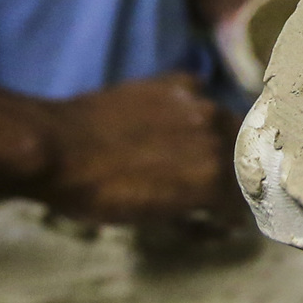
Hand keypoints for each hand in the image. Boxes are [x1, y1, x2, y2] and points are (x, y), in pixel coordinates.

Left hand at [35, 72, 242, 228]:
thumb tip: (223, 220)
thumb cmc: (98, 196)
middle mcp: (216, 137)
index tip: (233, 215)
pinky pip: (200, 91)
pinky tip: (184, 114)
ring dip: (224, 137)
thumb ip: (194, 214)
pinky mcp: (174, 83)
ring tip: (208, 147)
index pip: (245, 198)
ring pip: (228, 122)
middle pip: (246, 156)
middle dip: (241, 171)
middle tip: (227, 181)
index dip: (240, 209)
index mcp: (213, 179)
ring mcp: (197, 104)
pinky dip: (196, 105)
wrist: (56, 147)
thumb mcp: (151, 218)